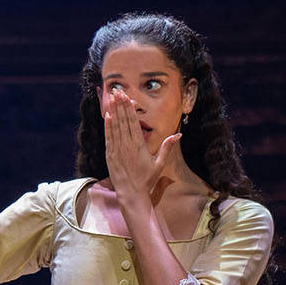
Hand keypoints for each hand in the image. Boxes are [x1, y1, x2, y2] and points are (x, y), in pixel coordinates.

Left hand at [102, 85, 178, 203]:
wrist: (131, 194)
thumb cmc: (147, 179)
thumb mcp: (159, 164)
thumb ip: (167, 147)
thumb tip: (178, 134)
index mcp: (139, 146)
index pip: (133, 122)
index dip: (129, 108)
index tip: (126, 96)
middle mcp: (127, 146)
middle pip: (123, 121)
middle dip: (120, 105)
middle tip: (117, 91)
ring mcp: (117, 150)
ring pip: (115, 127)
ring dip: (113, 112)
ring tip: (112, 99)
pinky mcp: (110, 156)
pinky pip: (109, 138)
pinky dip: (108, 127)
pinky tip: (107, 117)